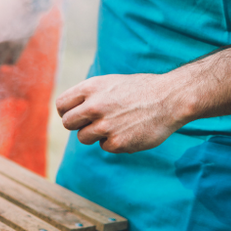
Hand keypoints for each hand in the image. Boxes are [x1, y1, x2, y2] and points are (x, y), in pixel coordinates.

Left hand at [56, 72, 188, 152]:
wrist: (168, 99)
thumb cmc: (139, 89)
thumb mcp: (109, 83)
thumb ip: (89, 96)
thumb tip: (70, 111)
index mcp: (90, 88)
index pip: (61, 105)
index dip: (66, 112)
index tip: (74, 115)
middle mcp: (94, 106)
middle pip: (68, 123)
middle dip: (78, 125)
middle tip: (91, 124)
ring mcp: (105, 126)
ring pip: (84, 138)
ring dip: (95, 135)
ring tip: (114, 125)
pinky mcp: (118, 143)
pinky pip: (105, 147)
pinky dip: (114, 142)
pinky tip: (128, 131)